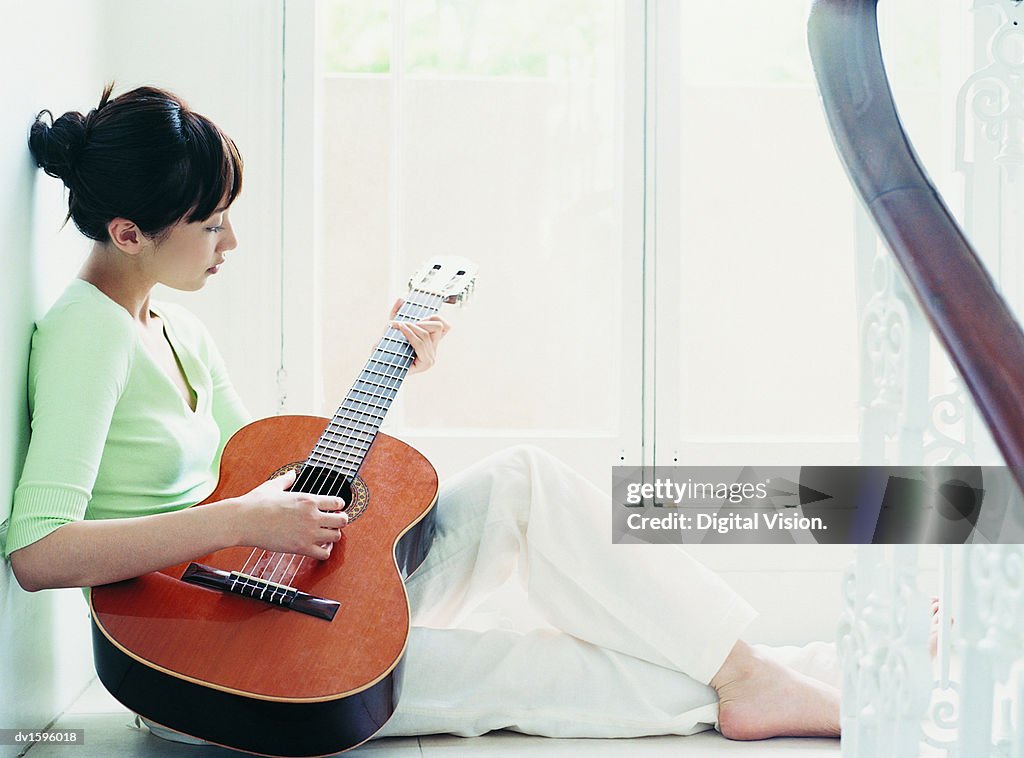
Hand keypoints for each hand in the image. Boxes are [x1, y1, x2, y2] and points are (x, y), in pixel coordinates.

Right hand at [232, 469, 347, 559]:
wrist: (243, 521)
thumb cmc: (255, 504)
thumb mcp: (273, 486)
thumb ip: (286, 480)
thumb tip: (292, 474)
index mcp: (308, 499)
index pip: (338, 502)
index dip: (339, 506)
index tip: (334, 508)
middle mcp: (312, 516)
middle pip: (342, 520)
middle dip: (340, 521)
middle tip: (333, 522)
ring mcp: (308, 533)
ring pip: (336, 537)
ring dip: (333, 536)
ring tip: (326, 535)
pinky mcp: (300, 548)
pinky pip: (324, 553)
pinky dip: (324, 551)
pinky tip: (318, 546)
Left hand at [388, 298, 450, 373]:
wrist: (380, 366)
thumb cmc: (387, 348)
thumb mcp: (393, 327)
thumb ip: (396, 313)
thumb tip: (401, 298)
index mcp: (431, 342)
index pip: (445, 326)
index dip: (434, 317)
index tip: (417, 318)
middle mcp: (434, 350)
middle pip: (439, 326)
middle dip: (421, 321)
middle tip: (403, 323)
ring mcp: (431, 358)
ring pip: (426, 334)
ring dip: (411, 327)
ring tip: (398, 326)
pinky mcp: (426, 364)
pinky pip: (420, 343)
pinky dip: (410, 334)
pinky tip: (401, 329)